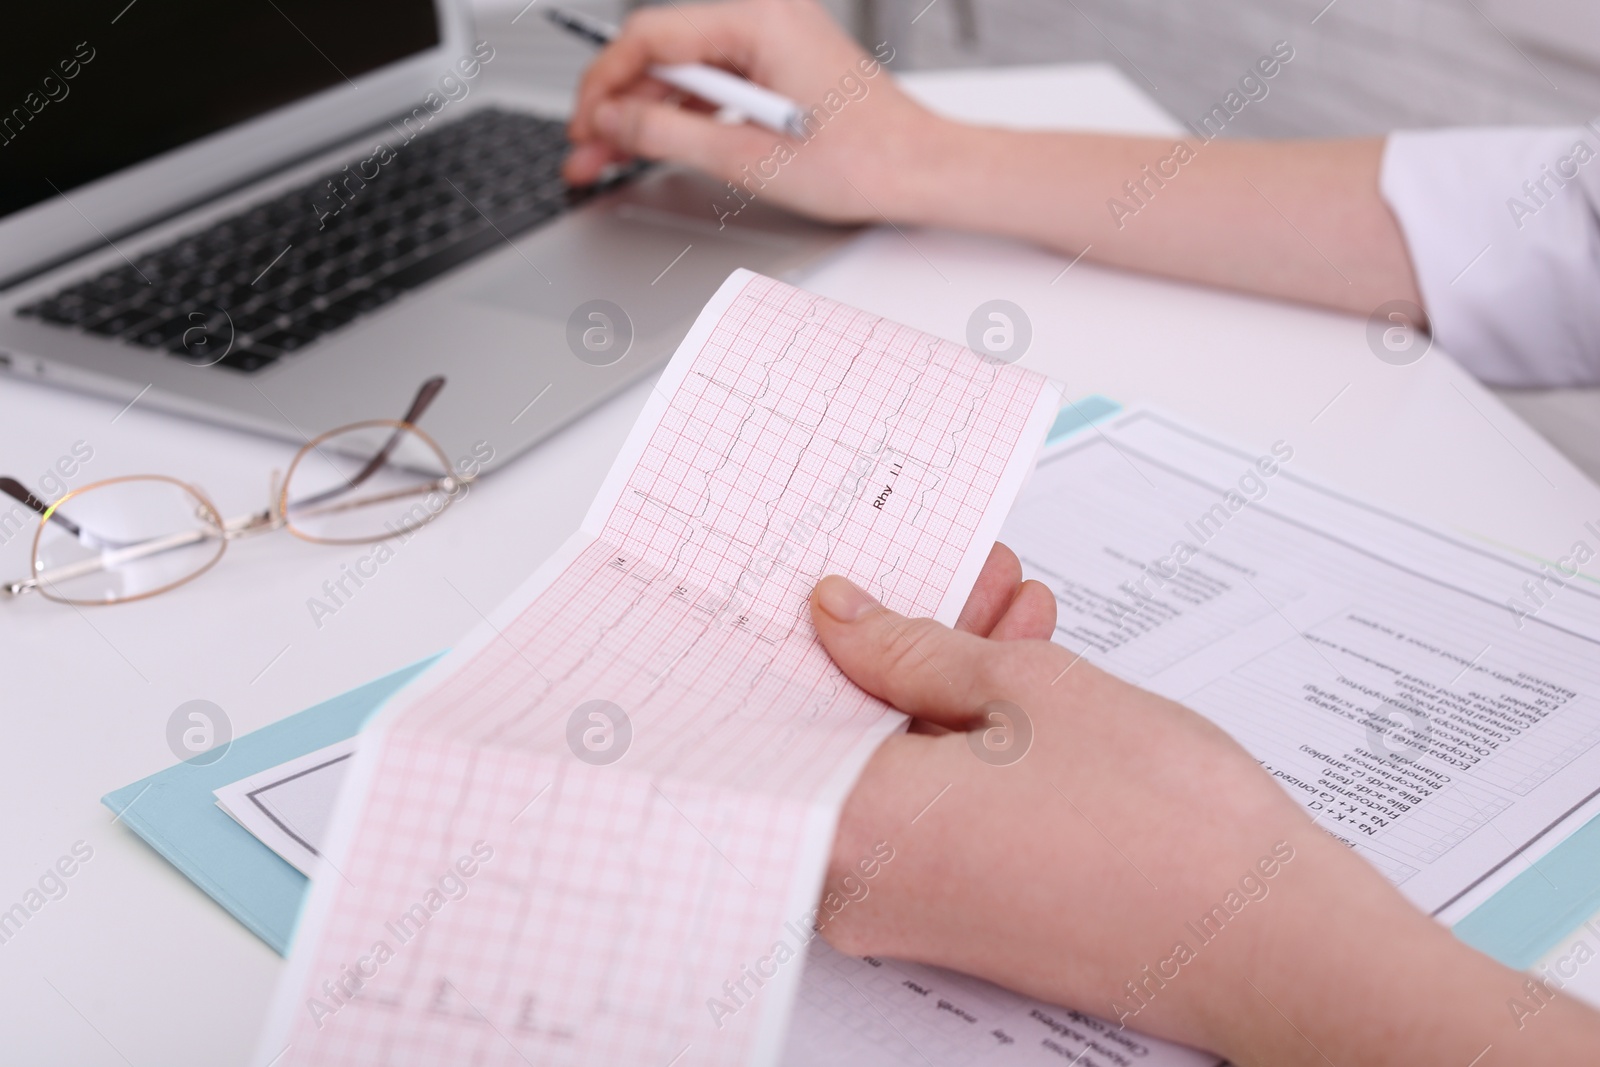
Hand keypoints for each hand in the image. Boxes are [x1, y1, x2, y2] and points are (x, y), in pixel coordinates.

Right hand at [563, 0, 942, 223]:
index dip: (604, 83)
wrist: (922, 173)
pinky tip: (657, 146)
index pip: (650, 36)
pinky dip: (684, 114)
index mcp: (760, 21)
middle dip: (618, 103)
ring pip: (685, 70)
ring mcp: (774, 39)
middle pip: (663, 52)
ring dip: (646, 113)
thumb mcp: (747, 157)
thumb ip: (667, 133)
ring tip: (612, 159)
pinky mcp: (781, 64)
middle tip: (588, 152)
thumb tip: (612, 118)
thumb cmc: (864, 162)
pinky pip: (715, 81)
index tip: (582, 125)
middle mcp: (766, 17)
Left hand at [809, 547, 1599, 1065]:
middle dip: (902, 643)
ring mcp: (903, 913)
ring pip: (894, 767)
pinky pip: (929, 811)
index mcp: (847, 827)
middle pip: (841, 733)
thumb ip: (910, 646)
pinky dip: (962, 746)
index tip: (842, 582)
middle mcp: (853, 887)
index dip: (815, 630)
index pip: (778, 706)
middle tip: (956, 582)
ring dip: (942, 687)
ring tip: (1009, 616)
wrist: (1266, 936)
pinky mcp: (956, 920)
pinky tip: (1018, 682)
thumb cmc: (1159, 820)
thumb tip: (841, 618)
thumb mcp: (1026, 686)